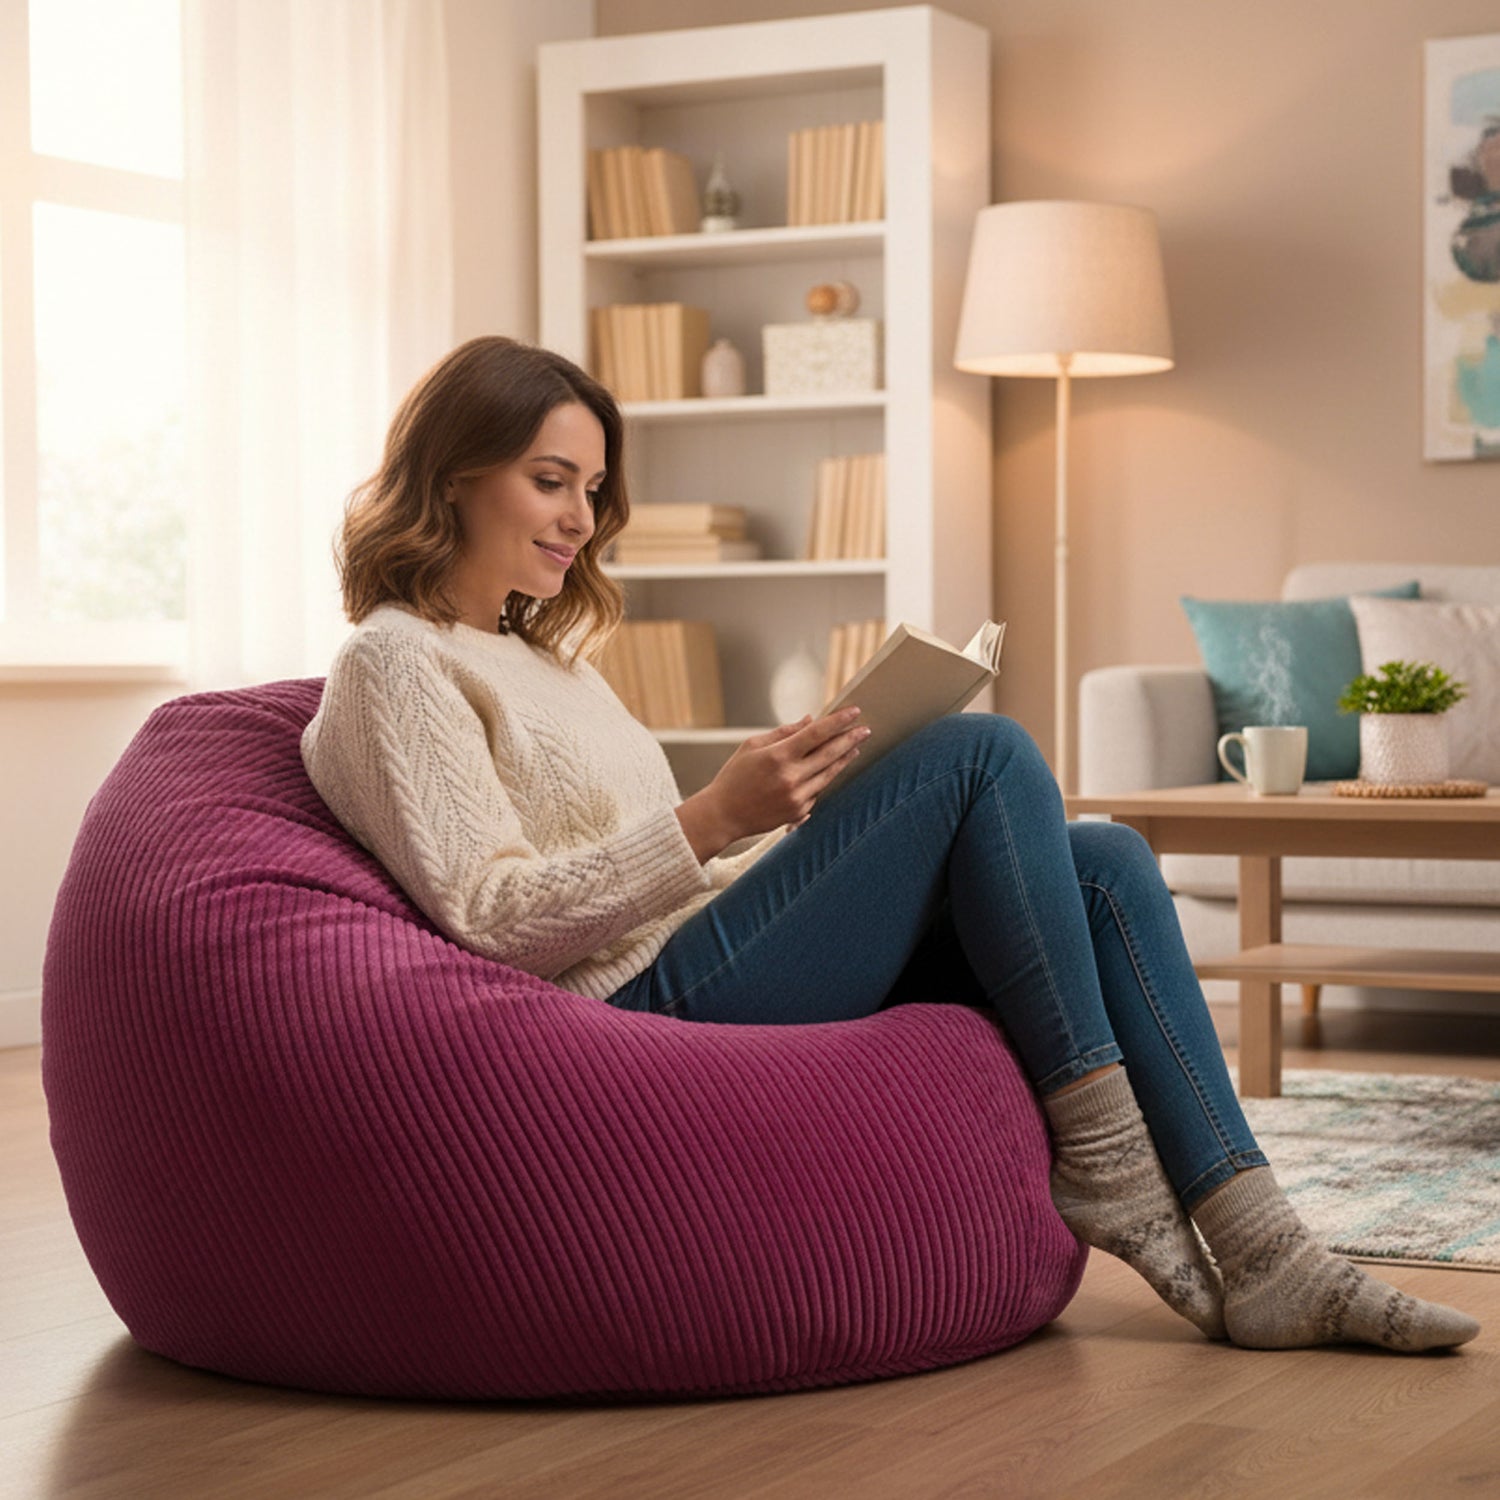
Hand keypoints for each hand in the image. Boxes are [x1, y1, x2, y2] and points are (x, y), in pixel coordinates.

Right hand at [675, 708, 869, 860]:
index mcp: (778, 756)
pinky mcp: (798, 813)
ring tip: (855, 747)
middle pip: (830, 754)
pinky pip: (817, 792)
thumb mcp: (752, 746)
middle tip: (865, 729)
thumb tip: (811, 720)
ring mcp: (797, 798)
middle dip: (850, 739)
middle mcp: (791, 778)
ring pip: (829, 774)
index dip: (838, 721)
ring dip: (844, 759)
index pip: (816, 734)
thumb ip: (784, 732)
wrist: (722, 815)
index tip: (854, 712)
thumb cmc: (735, 776)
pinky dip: (822, 779)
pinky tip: (827, 770)